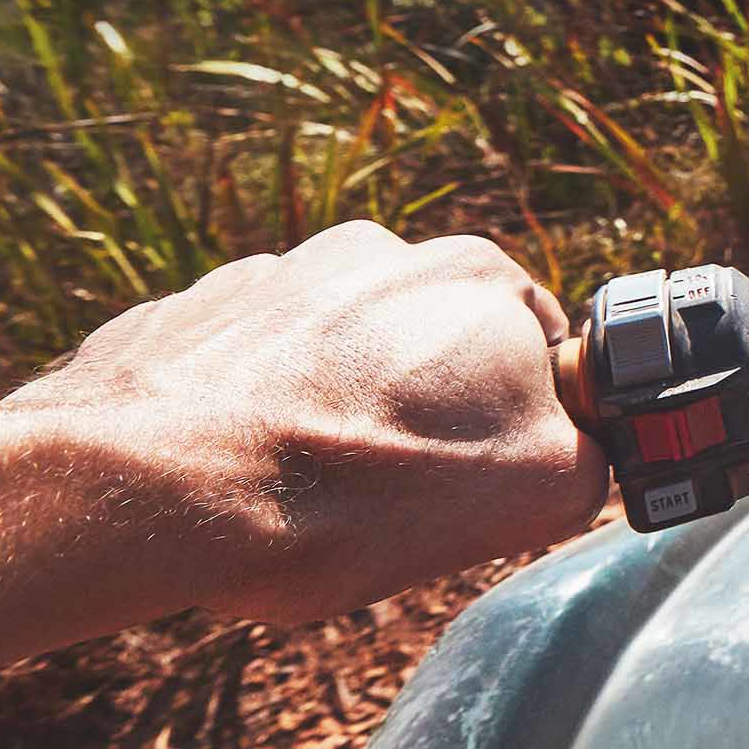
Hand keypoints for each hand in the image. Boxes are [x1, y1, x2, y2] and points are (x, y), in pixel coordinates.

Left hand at [27, 222, 606, 626]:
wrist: (157, 491)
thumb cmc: (354, 490)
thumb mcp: (539, 493)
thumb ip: (590, 455)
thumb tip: (579, 454)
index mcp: (478, 275)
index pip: (535, 352)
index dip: (517, 426)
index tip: (481, 479)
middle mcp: (378, 253)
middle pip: (431, 348)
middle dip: (422, 413)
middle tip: (395, 495)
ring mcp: (271, 276)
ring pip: (333, 358)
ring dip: (331, 410)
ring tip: (301, 494)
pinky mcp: (185, 316)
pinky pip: (243, 371)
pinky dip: (248, 415)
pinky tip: (235, 477)